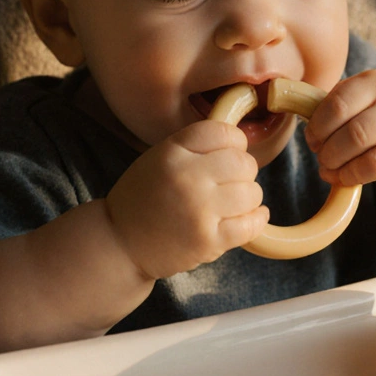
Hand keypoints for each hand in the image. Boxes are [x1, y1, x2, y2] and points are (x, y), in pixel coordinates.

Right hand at [104, 121, 268, 278]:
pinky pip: (251, 224)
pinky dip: (255, 220)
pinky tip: (248, 218)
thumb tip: (241, 142)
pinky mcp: (208, 240)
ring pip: (252, 193)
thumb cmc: (144, 197)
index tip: (229, 154)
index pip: (224, 132)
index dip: (234, 142)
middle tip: (231, 182)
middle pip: (244, 163)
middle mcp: (187, 177)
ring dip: (249, 198)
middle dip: (244, 172)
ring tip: (232, 204)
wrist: (119, 243)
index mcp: (173, 152)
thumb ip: (196, 148)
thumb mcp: (160, 158)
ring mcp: (199, 210)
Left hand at [305, 70, 375, 185]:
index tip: (312, 139)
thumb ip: (340, 106)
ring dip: (336, 162)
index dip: (317, 124)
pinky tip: (346, 178)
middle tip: (321, 156)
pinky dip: (353, 174)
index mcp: (372, 80)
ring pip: (357, 142)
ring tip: (329, 170)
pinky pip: (374, 164)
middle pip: (344, 123)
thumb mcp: (370, 100)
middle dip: (325, 145)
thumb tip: (301, 120)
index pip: (335, 101)